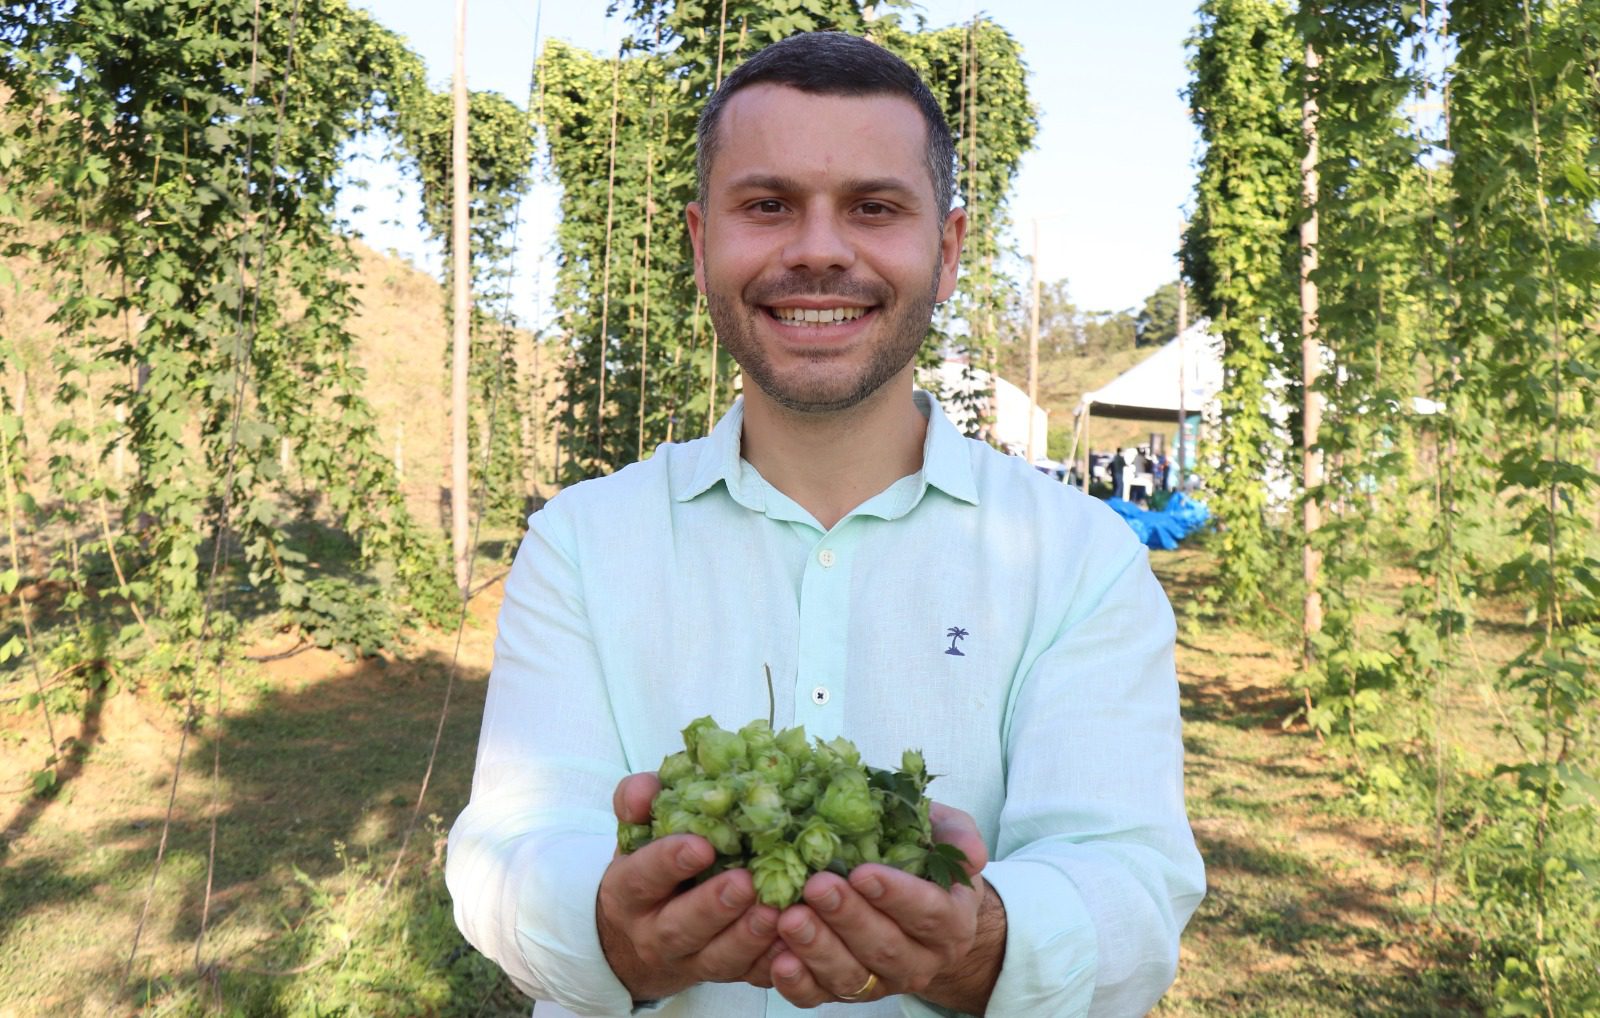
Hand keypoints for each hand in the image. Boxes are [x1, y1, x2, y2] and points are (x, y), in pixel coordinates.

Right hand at [596, 772, 782, 1000]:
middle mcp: (654, 933)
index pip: (642, 877)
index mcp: (629, 893)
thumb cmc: (650, 867)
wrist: (645, 932)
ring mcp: (691, 960)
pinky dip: (772, 962)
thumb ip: (636, 802)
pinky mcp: (725, 975)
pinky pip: (749, 976)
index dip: (668, 862)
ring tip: (775, 912)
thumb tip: (644, 791)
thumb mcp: (636, 832)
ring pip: (717, 958)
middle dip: (713, 907)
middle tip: (745, 883)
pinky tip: (794, 942)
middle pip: (679, 927)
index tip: (701, 845)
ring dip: (747, 938)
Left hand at [765, 802, 1003, 1009]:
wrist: (921, 910)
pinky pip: (821, 997)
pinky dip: (798, 983)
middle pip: (886, 947)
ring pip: (853, 976)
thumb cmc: (925, 862)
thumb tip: (974, 854)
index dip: (896, 895)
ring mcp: (883, 982)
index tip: (863, 873)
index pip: (928, 913)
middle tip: (816, 886)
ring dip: (819, 950)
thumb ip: (959, 837)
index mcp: (951, 921)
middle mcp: (922, 960)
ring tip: (790, 919)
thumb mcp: (946, 837)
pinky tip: (778, 960)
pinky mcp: (848, 992)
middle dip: (849, 918)